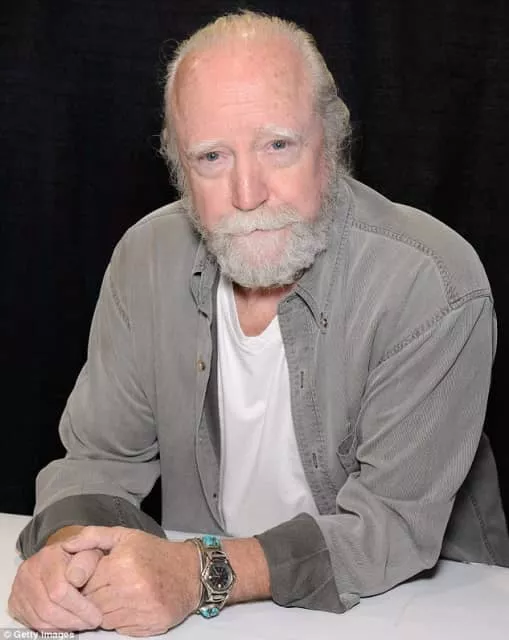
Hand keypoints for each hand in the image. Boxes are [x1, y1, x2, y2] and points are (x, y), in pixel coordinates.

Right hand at [8, 542, 102, 630]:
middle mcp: (29, 572)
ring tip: (82, 624)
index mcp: (48, 557)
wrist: (57, 555)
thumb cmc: (77, 555)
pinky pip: (32, 623)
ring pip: (39, 620)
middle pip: (48, 609)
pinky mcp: (15, 601)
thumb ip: (87, 562)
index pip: (60, 591)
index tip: (97, 616)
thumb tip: (76, 579)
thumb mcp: (90, 550)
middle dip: (73, 621)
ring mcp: (19, 587)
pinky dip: (52, 628)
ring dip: (64, 626)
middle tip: (91, 623)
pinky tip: (67, 623)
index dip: (80, 607)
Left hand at [62, 526, 200, 635]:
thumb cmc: (155, 552)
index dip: (87, 581)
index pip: (84, 584)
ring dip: (107, 609)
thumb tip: (66, 546)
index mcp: (122, 564)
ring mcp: (141, 609)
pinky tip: (131, 605)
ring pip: (104, 619)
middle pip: (93, 604)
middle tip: (108, 586)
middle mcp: (131, 588)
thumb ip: (93, 537)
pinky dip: (121, 619)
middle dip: (95, 596)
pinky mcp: (149, 625)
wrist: (190, 572)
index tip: (96, 576)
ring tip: (120, 594)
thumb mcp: (126, 536)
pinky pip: (120, 629)